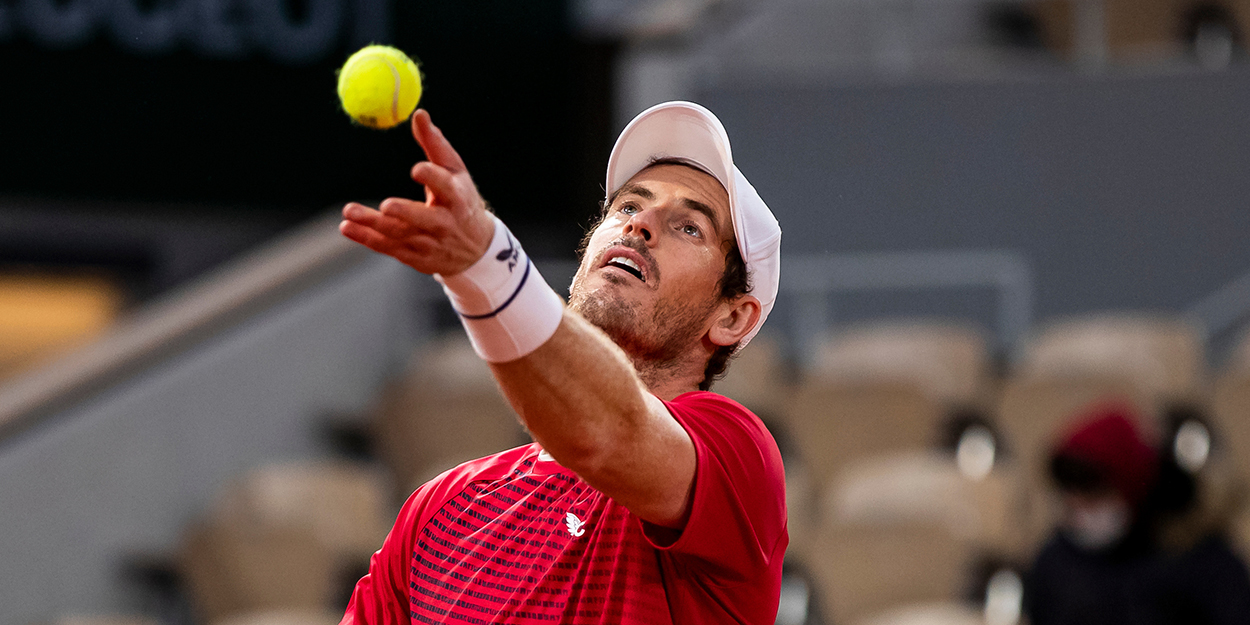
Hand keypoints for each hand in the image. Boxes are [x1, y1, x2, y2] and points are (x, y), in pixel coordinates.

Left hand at [340, 109, 495, 275]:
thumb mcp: (455, 172)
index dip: (432, 178)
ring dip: (373, 225)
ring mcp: (430, 243)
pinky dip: (367, 238)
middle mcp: (445, 223)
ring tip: (349, 213)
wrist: (476, 248)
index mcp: (458, 197)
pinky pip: (388, 247)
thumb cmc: (461, 199)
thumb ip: (435, 145)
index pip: (446, 187)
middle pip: (424, 219)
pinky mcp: (416, 257)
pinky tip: (347, 227)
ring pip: (400, 235)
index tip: (417, 169)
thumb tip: (419, 114)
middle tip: (386, 205)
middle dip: (405, 213)